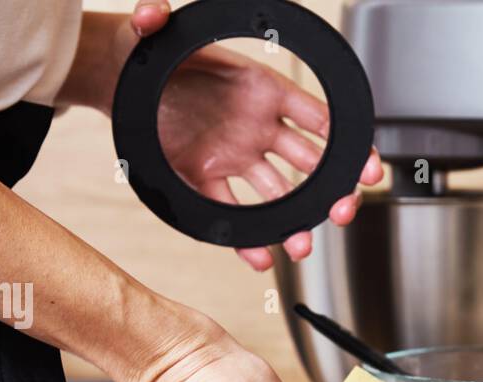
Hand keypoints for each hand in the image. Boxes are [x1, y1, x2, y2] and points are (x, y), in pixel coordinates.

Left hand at [129, 1, 382, 270]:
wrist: (116, 75)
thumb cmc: (145, 50)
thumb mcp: (149, 30)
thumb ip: (153, 19)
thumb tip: (150, 13)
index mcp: (259, 88)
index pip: (316, 116)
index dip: (346, 140)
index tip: (366, 165)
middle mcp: (254, 125)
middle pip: (310, 162)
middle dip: (333, 188)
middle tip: (343, 210)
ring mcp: (234, 153)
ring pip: (278, 193)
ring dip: (295, 221)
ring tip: (301, 245)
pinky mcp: (204, 176)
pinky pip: (232, 210)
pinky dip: (247, 238)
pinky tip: (261, 256)